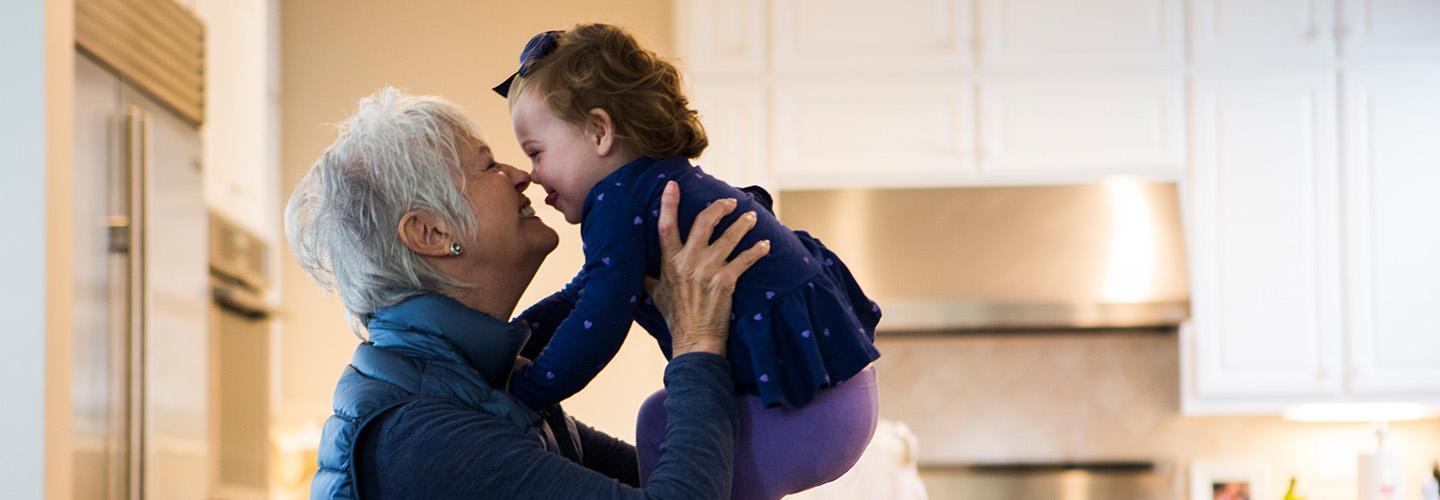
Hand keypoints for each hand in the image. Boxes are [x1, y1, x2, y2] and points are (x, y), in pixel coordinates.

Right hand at [646, 181, 769, 356]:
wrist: (694, 339)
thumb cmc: (675, 317)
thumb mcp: (655, 293)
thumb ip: (649, 276)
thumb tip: (636, 268)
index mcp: (669, 262)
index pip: (666, 226)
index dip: (668, 203)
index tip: (673, 184)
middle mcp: (688, 261)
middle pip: (704, 222)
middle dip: (719, 207)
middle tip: (730, 201)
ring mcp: (708, 270)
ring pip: (729, 237)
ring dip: (743, 224)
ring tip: (751, 217)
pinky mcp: (726, 281)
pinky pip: (745, 259)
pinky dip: (758, 250)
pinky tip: (765, 245)